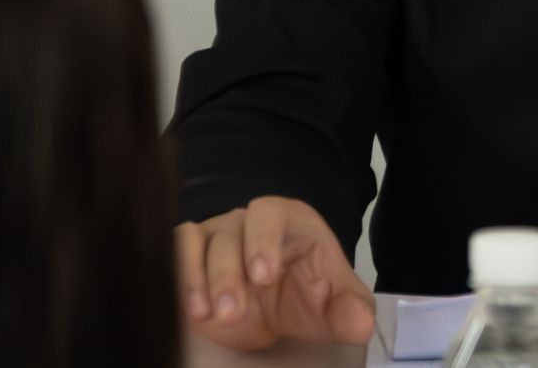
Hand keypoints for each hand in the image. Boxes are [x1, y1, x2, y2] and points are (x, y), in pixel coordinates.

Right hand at [176, 196, 375, 349]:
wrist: (272, 310)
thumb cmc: (303, 296)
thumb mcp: (330, 306)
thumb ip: (348, 310)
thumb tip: (363, 325)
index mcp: (286, 219)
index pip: (270, 212)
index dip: (264, 239)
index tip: (264, 276)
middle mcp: (245, 221)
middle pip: (230, 231)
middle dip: (229, 272)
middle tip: (234, 311)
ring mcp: (214, 235)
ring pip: (198, 242)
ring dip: (200, 280)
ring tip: (209, 316)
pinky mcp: (188, 255)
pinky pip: (175, 252)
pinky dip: (178, 277)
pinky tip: (190, 310)